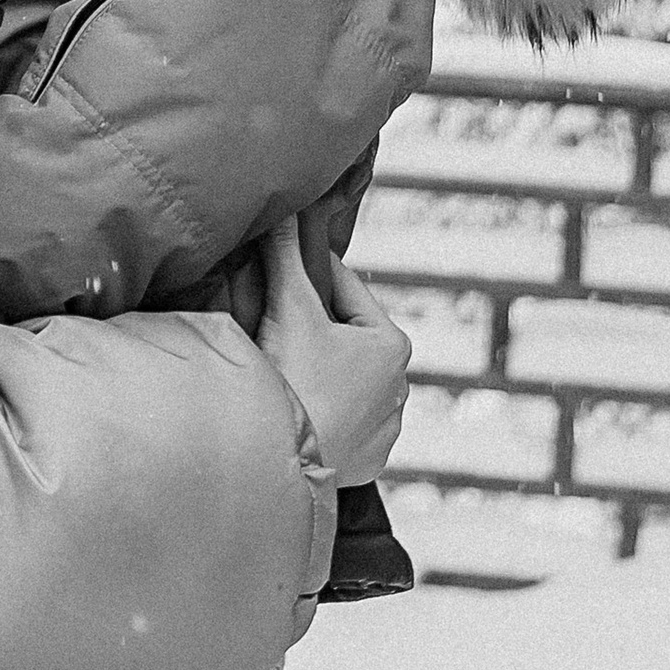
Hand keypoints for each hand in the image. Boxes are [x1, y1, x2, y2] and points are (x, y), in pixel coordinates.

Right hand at [253, 214, 411, 487]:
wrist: (281, 462)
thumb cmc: (293, 380)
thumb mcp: (288, 307)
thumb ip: (287, 253)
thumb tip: (286, 208)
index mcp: (392, 343)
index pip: (341, 288)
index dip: (302, 277)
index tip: (272, 275)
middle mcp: (402, 385)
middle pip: (342, 336)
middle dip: (309, 329)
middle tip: (267, 326)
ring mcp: (387, 428)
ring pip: (342, 380)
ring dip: (316, 372)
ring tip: (278, 370)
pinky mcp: (369, 462)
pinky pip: (342, 422)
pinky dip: (320, 413)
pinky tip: (295, 410)